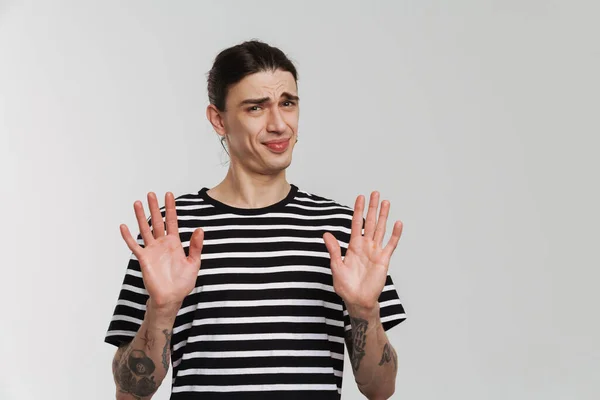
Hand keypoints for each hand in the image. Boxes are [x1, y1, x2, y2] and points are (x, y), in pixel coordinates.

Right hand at [120, 192, 203, 310]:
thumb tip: (200, 230)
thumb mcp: (194, 263)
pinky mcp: (144, 259)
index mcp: (175, 243)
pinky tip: (123, 226)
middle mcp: (162, 244)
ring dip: (140, 217)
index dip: (170, 208)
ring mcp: (152, 250)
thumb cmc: (182, 282)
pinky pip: (134, 246)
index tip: (168, 195)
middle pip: (157, 221)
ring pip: (145, 229)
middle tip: (151, 194)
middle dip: (154, 207)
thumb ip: (196, 246)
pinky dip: (128, 237)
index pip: (172, 221)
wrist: (171, 298)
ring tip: (137, 203)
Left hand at [323, 191, 402, 315]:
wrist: (358, 300)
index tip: (360, 197)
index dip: (358, 210)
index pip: (357, 224)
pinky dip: (395, 234)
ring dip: (384, 216)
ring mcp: (375, 252)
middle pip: (370, 222)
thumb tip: (326, 234)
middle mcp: (366, 246)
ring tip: (386, 202)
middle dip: (372, 208)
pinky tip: (398, 223)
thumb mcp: (336, 266)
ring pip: (381, 229)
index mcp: (353, 246)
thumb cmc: (346, 286)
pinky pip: (391, 245)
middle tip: (375, 193)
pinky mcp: (384, 260)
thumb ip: (334, 250)